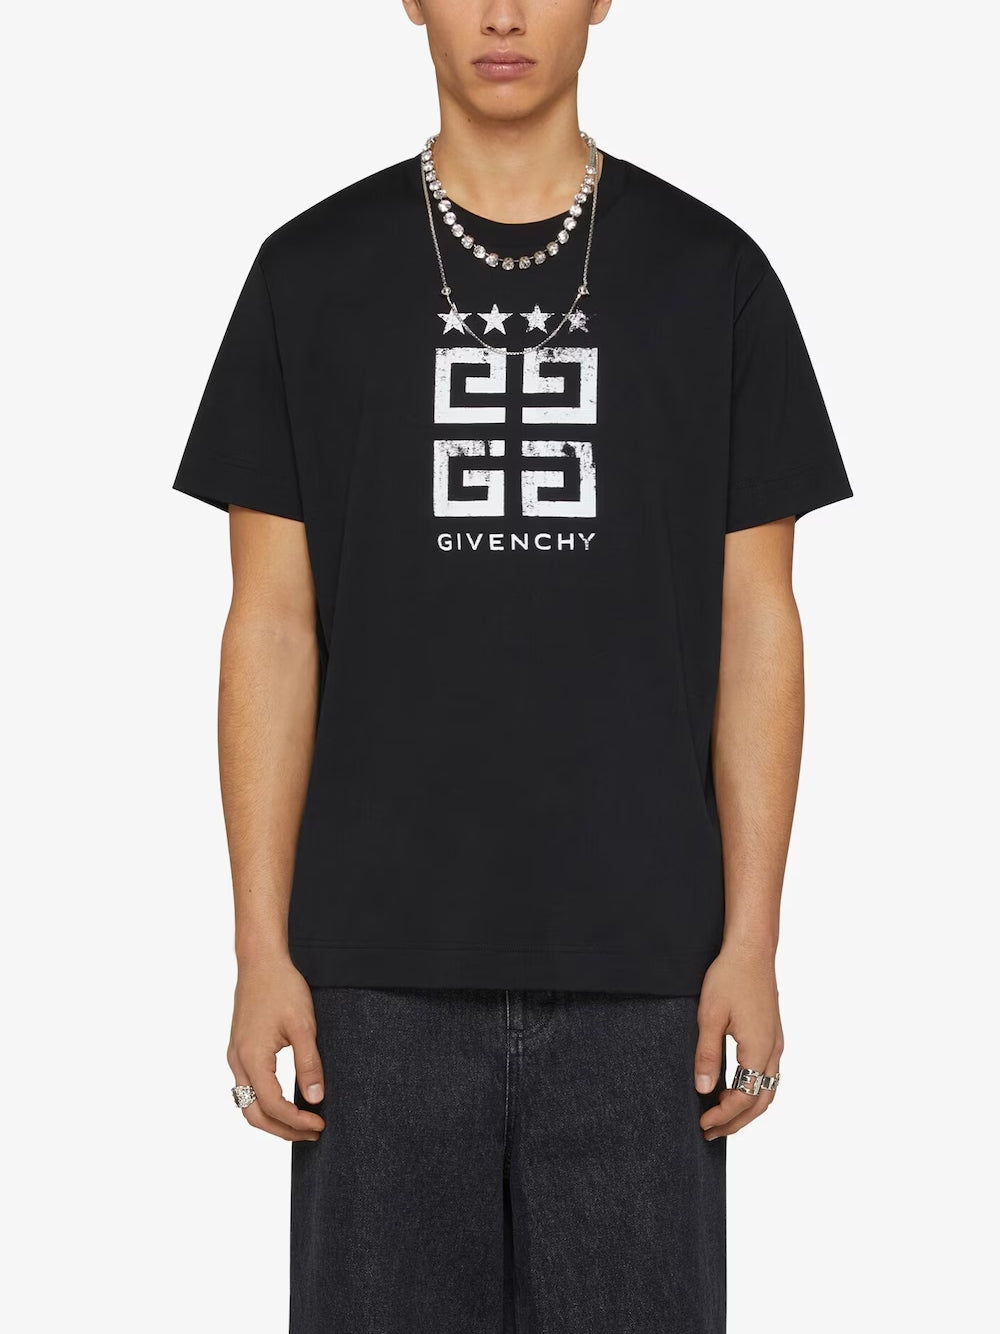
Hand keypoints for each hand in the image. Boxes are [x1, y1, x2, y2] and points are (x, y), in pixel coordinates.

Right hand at [227, 954, 325, 1140]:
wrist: (261, 962)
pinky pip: (247, 1087)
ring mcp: (236, 1056)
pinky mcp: (239, 1050)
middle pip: (253, 1114)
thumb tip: (316, 1099)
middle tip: (312, 1132)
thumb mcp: (303, 1026)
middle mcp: (238, 1061)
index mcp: (252, 1058)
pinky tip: (285, 1101)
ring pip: (247, 1104)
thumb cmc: (283, 988)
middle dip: (282, 1130)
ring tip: (301, 1123)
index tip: (320, 1124)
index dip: (297, 1121)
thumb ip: (309, 1064)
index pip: (273, 1106)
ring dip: (272, 1119)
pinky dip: (264, 1103)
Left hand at [694, 944, 782, 1139]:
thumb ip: (707, 1054)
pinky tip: (735, 1088)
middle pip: (760, 1101)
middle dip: (736, 1121)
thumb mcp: (710, 1015)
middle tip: (710, 1131)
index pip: (744, 1098)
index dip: (723, 1116)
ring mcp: (776, 1043)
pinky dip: (753, 1091)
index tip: (702, 1123)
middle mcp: (774, 1051)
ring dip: (746, 1108)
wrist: (751, 950)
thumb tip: (704, 1089)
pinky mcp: (773, 1035)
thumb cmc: (729, 978)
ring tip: (722, 1117)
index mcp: (759, 1050)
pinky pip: (768, 1075)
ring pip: (767, 1090)